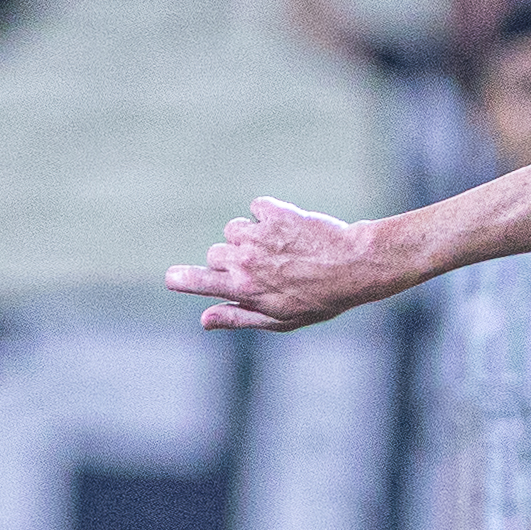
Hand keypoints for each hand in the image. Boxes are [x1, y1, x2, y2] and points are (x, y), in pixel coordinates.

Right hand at [169, 197, 380, 331]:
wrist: (356, 265)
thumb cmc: (322, 299)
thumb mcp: (280, 320)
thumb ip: (238, 318)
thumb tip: (203, 319)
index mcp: (242, 289)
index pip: (194, 281)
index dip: (179, 278)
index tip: (174, 277)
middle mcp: (244, 260)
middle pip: (214, 254)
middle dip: (231, 260)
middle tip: (264, 269)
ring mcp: (258, 235)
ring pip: (234, 230)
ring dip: (251, 237)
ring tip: (283, 251)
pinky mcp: (274, 212)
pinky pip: (257, 209)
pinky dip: (269, 215)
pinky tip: (292, 230)